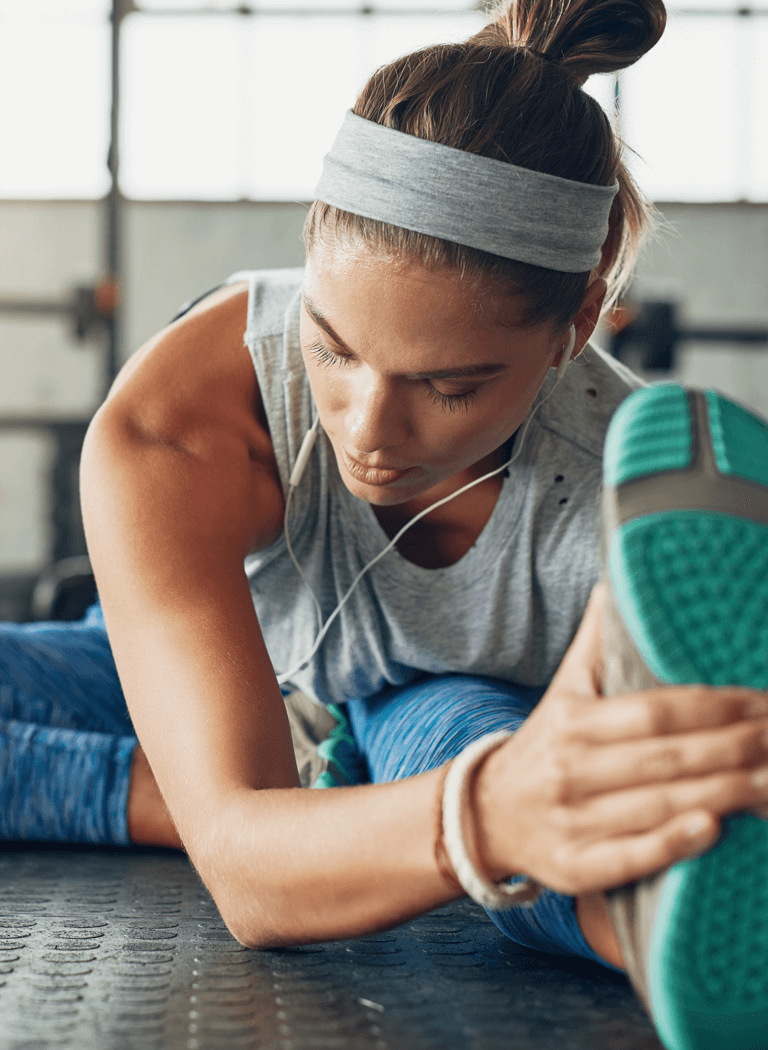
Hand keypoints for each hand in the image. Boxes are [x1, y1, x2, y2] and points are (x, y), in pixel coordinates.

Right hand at [473, 584, 767, 895]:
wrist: (486, 816)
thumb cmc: (545, 747)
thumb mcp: (563, 691)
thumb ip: (596, 642)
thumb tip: (619, 581)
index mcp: (572, 721)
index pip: (654, 711)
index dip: (713, 707)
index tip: (758, 700)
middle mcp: (570, 769)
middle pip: (666, 758)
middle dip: (734, 748)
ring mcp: (572, 821)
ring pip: (660, 805)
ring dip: (725, 794)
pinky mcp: (575, 868)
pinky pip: (633, 857)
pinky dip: (676, 843)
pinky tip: (717, 827)